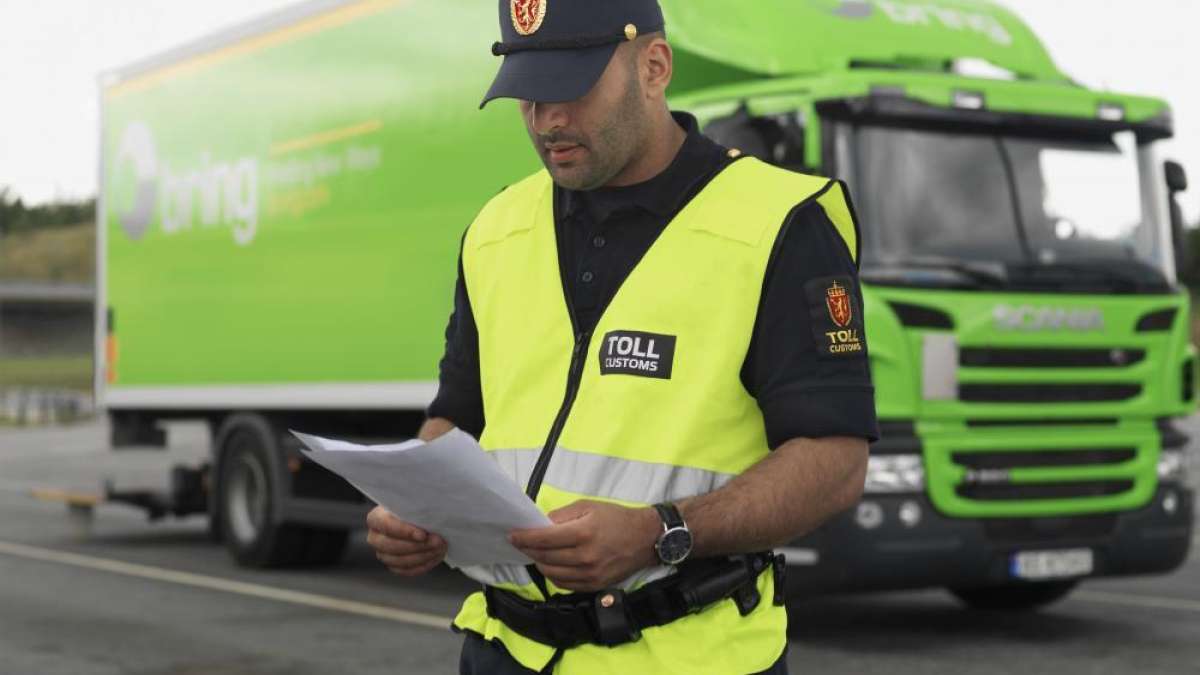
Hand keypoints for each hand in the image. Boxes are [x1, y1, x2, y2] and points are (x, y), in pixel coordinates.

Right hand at [366, 506, 447, 575]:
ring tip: (440, 548)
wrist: (418, 519)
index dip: (404, 532)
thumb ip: (417, 507)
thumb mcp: (414, 502)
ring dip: (422, 556)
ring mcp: (383, 553)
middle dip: (417, 546)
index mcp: (376, 518)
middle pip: (391, 546)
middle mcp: (375, 537)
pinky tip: (435, 556)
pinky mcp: (393, 565)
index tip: (423, 535)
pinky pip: (406, 570)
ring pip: (399, 561)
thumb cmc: (415, 508)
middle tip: (437, 541)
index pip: (386, 525)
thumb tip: (431, 514)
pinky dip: (422, 565)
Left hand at [509, 500, 660, 592]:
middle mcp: (585, 557)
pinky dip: (552, 575)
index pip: (544, 539)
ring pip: (551, 573)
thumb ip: (562, 516)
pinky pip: (564, 584)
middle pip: (544, 557)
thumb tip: (540, 525)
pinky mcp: (594, 586)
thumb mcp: (588, 507)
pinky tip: (550, 565)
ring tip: (534, 554)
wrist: (645, 539)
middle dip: (528, 550)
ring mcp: (590, 575)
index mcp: (583, 533)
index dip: (524, 538)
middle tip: (520, 543)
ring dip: (538, 563)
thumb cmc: (616, 518)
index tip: (511, 535)